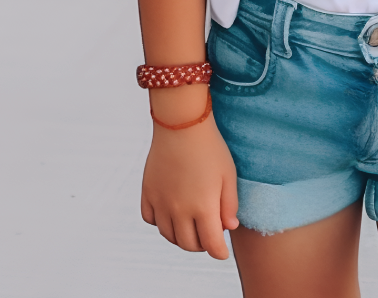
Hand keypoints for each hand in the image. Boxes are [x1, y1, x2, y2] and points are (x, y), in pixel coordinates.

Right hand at [141, 87, 239, 258]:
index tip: (222, 252)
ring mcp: (160, 202)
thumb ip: (229, 205)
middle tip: (209, 236)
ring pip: (168, 235)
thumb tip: (228, 227)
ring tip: (191, 227)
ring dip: (181, 237)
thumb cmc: (210, 148)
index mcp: (203, 207)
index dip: (219, 252)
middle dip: (201, 245)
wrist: (181, 124)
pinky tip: (171, 214)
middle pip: (188, 244)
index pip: (211, 244)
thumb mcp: (228, 175)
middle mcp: (179, 209)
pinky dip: (160, 223)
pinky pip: (150, 219)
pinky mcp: (148, 192)